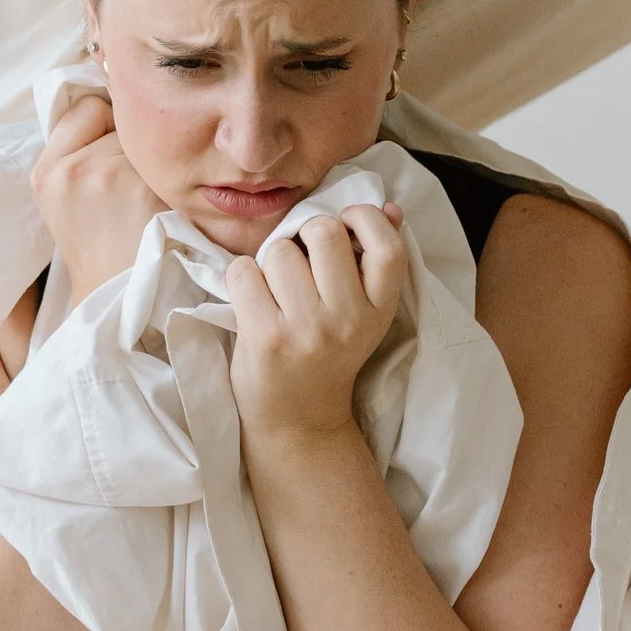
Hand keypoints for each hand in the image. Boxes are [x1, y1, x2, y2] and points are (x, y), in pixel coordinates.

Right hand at [33, 89, 165, 301]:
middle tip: (132, 185)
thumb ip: (79, 147)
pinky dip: (175, 178)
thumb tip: (112, 87)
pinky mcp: (144, 189)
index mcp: (46, 171)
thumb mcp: (67, 197)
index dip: (107, 125)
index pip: (87, 106)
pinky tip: (166, 204)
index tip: (113, 153)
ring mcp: (109, 176)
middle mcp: (72, 169)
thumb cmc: (101, 246)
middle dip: (132, 143)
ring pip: (149, 138)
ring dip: (155, 160)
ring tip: (148, 198)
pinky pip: (170, 161)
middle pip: (122, 118)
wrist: (121, 300)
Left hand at [225, 203, 407, 454]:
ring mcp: (305, 329)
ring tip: (276, 289)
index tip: (346, 223)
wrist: (298, 421)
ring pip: (280, 250)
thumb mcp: (362, 315)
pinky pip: (244, 271)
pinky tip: (253, 300)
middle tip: (301, 262)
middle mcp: (347, 320)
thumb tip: (389, 208)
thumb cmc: (326, 356)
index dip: (364, 218)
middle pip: (324, 232)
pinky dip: (242, 277)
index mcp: (378, 311)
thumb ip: (374, 262)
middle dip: (305, 235)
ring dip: (271, 260)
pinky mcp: (265, 336)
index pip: (387, 247)